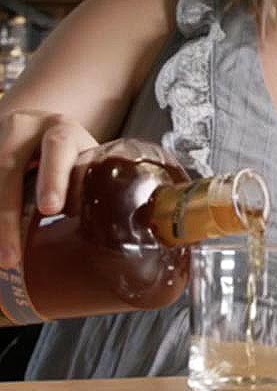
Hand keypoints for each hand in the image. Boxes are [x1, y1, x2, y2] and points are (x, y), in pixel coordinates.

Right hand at [0, 110, 97, 267]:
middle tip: (10, 255)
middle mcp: (24, 130)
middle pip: (7, 167)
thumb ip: (104, 185)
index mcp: (61, 131)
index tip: (51, 209)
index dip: (53, 178)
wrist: (33, 131)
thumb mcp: (87, 161)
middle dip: (7, 212)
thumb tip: (147, 231)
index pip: (58, 148)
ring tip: (1, 259)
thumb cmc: (71, 159)